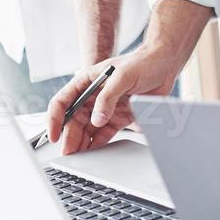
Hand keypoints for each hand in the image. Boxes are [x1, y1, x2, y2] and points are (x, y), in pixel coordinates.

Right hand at [47, 48, 180, 154]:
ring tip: (79, 157)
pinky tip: (94, 152)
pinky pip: (104, 134)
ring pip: (87, 130)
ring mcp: (105, 108)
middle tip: (69, 153)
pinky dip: (98, 143)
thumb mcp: (122, 76)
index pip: (63, 102)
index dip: (55, 119)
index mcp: (87, 81)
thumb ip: (107, 98)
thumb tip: (96, 120)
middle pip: (74, 120)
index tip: (54, 135)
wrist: (165, 65)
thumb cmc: (142, 63)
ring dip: (82, 143)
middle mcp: (93, 96)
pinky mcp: (119, 117)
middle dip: (70, 137)